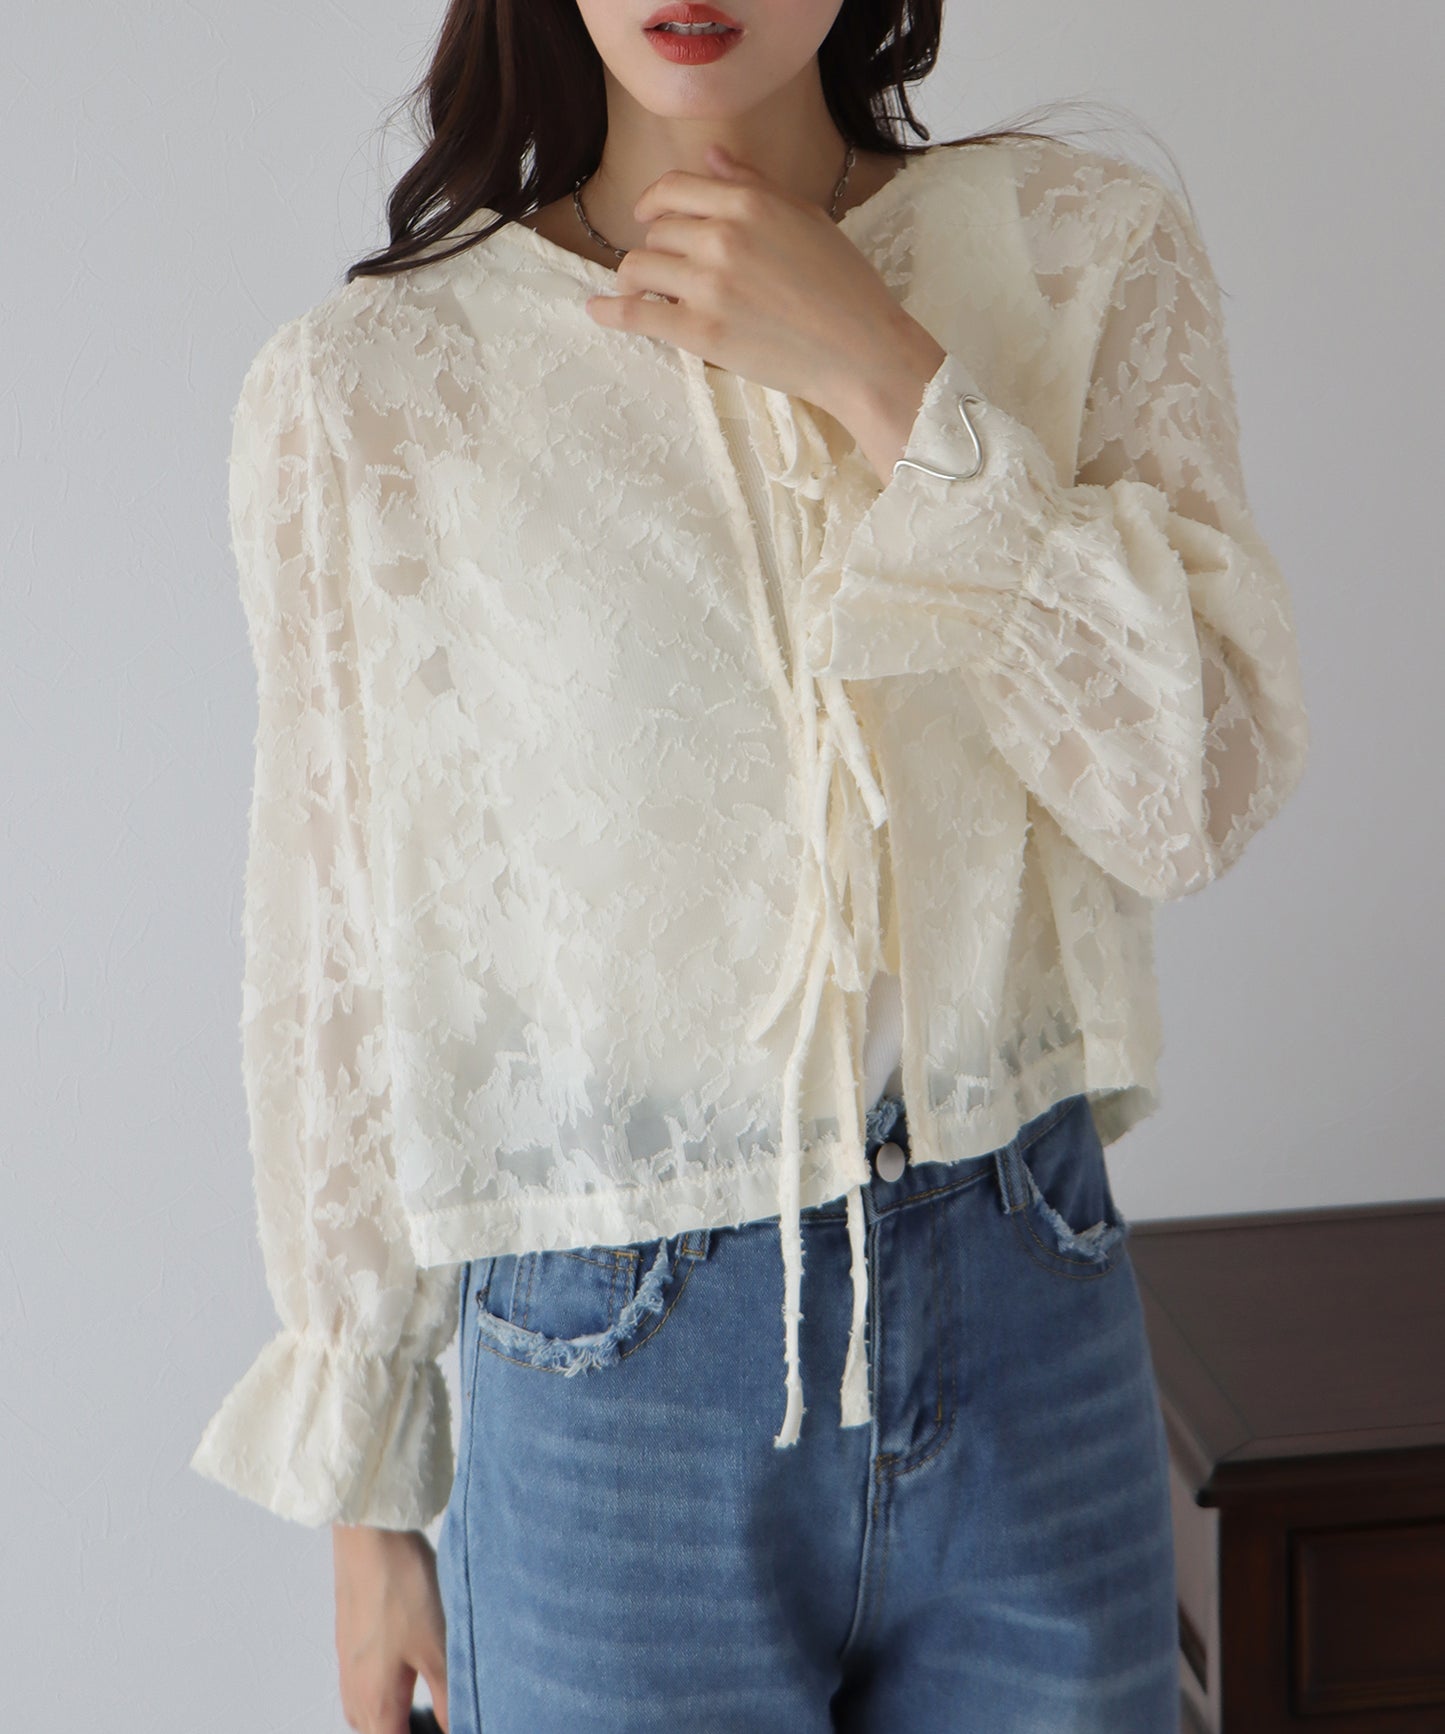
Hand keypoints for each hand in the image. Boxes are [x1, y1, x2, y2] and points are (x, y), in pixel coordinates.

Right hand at [332, 1523, 449, 1733]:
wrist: (370, 1536)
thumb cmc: (401, 1588)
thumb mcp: (438, 1649)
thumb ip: (449, 1700)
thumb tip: (457, 1728)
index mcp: (374, 1706)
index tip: (449, 1726)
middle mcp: (354, 1695)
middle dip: (413, 1728)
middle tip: (448, 1715)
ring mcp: (349, 1668)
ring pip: (374, 1714)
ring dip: (399, 1715)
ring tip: (437, 1699)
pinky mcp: (351, 1644)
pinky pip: (368, 1686)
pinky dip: (391, 1691)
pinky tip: (415, 1667)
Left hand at [584, 141, 943, 439]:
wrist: (862, 351)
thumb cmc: (845, 287)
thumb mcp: (805, 218)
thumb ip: (753, 185)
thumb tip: (713, 157)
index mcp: (748, 202)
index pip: (674, 190)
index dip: (653, 203)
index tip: (647, 217)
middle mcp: (722, 236)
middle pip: (656, 233)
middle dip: (657, 250)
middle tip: (666, 271)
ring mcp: (708, 285)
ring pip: (640, 269)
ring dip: (635, 280)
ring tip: (641, 292)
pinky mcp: (701, 332)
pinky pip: (637, 315)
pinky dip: (610, 311)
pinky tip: (597, 310)